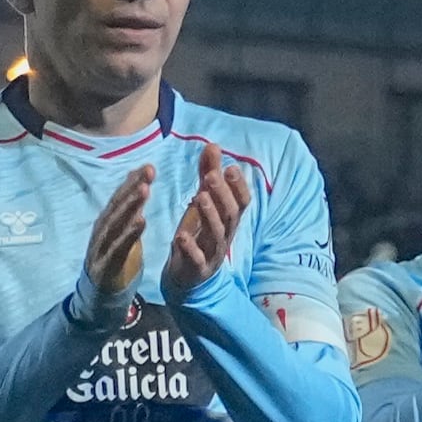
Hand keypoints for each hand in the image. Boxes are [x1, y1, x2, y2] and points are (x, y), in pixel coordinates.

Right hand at [81, 165, 153, 309]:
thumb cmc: (115, 256)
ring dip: (130, 205)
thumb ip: (129, 207)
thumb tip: (135, 179)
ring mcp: (102, 245)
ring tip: (145, 190)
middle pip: (118, 205)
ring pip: (117, 222)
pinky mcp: (106, 262)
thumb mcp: (124, 229)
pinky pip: (119, 246)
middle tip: (149, 171)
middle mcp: (103, 228)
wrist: (101, 292)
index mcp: (109, 220)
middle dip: (133, 186)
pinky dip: (129, 233)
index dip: (134, 180)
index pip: (121, 196)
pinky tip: (141, 222)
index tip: (150, 166)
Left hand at [161, 152, 251, 299]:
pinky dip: (190, 248)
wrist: (187, 277)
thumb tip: (213, 145)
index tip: (231, 167)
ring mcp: (212, 253)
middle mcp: (225, 235)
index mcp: (228, 220)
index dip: (239, 186)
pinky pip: (197, 259)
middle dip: (223, 195)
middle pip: (230, 215)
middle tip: (214, 176)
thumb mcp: (203, 202)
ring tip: (199, 197)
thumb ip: (208, 174)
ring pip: (216, 234)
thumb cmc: (198, 235)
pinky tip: (180, 235)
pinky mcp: (197, 269)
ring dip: (210, 215)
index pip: (242, 202)